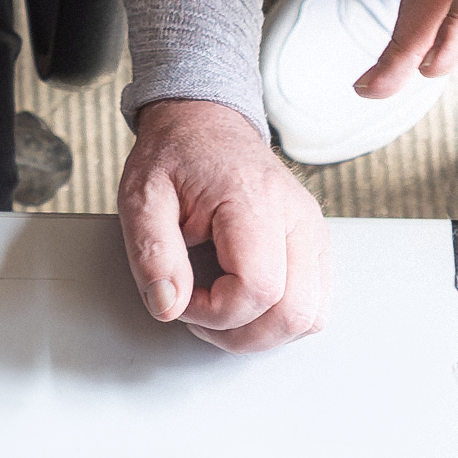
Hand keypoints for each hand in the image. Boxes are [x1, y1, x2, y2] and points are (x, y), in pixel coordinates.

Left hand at [117, 97, 331, 352]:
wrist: (205, 123)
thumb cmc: (175, 156)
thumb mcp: (142, 197)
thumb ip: (151, 253)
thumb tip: (167, 305)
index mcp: (254, 201)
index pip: (258, 289)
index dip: (213, 312)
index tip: (181, 294)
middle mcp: (297, 217)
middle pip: (295, 313)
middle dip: (241, 333)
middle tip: (200, 312)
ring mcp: (313, 231)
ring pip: (311, 317)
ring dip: (263, 331)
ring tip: (221, 307)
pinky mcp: (315, 243)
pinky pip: (313, 304)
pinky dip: (279, 317)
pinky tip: (244, 301)